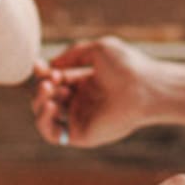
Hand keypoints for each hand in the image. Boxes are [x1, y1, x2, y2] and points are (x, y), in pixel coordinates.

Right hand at [32, 37, 158, 147]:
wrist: (146, 87)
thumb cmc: (127, 66)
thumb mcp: (97, 49)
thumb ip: (73, 54)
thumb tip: (51, 65)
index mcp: (86, 82)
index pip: (55, 80)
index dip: (42, 73)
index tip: (38, 65)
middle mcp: (82, 101)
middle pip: (47, 97)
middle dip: (42, 85)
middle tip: (51, 79)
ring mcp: (81, 119)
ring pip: (46, 116)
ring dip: (39, 101)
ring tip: (50, 89)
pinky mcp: (82, 135)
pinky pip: (52, 134)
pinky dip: (43, 121)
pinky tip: (49, 105)